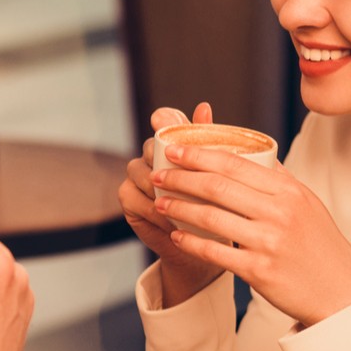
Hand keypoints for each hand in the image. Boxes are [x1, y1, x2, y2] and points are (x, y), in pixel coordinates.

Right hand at [116, 101, 225, 305]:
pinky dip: (155, 210)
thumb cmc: (216, 206)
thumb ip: (213, 144)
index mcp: (176, 142)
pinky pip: (136, 197)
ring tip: (184, 206)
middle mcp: (152, 153)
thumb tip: (203, 106)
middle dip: (165, 160)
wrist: (201, 244)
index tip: (162, 120)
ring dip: (162, 190)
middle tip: (186, 177)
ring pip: (141, 172)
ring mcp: (137, 174)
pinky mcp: (127, 197)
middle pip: (151, 146)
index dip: (163, 118)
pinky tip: (171, 221)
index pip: (164, 119)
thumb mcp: (222, 177)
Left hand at [149, 143, 350, 327]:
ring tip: (160, 203)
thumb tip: (257, 154)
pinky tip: (176, 236)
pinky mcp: (258, 270)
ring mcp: (268, 242)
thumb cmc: (322, 247)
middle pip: (217, 186)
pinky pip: (214, 251)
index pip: (234, 163)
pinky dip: (191, 242)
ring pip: (211, 217)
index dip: (199, 154)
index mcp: (288, 191)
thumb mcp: (308, 204)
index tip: (174, 150)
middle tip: (158, 174)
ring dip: (180, 208)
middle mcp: (279, 212)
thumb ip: (280, 180)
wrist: (340, 293)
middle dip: (181, 178)